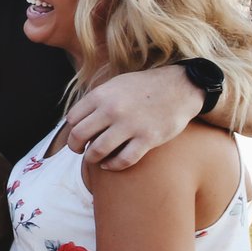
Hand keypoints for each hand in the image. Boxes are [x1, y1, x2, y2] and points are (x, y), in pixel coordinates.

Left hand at [63, 65, 200, 169]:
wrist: (180, 87)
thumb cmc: (144, 87)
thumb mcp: (115, 85)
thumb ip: (96, 100)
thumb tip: (75, 120)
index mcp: (101, 94)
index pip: (72, 119)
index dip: (71, 130)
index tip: (76, 135)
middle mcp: (112, 109)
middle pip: (79, 136)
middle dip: (75, 147)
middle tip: (80, 151)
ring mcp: (130, 125)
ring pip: (97, 151)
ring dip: (92, 159)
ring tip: (95, 159)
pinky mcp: (148, 139)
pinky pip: (123, 160)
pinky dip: (113, 166)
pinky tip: (110, 165)